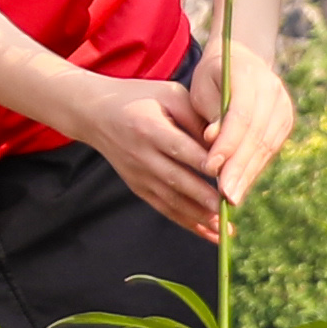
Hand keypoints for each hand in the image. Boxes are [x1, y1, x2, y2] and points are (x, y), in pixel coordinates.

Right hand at [57, 67, 235, 237]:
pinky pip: (164, 208)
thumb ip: (196, 116)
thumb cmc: (140, 98)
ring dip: (199, 217)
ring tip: (224, 230)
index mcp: (149, 128)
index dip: (204, 162)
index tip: (229, 174)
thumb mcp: (169, 94)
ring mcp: (138, 175)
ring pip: (172, 200)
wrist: (95, 114)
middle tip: (231, 207)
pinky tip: (208, 233)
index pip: (181, 148)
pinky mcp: (138, 187)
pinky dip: (187, 222)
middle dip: (205, 197)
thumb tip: (224, 144)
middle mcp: (142, 155)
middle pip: (177, 180)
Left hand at [193, 37, 299, 214]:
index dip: (227, 144)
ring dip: (248, 174)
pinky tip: (241, 186)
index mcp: (248, 76)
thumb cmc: (212, 76)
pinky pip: (270, 149)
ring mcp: (283, 106)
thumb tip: (212, 141)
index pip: (240, 115)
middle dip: (239, 167)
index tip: (210, 169)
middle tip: (224, 195)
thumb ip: (208, 113)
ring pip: (266, 145)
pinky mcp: (286, 121)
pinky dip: (254, 168)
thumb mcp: (202, 88)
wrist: (243, 59)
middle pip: (256, 135)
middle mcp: (272, 91)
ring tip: (231, 198)